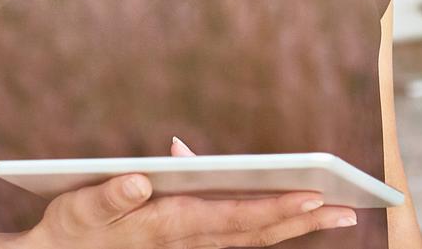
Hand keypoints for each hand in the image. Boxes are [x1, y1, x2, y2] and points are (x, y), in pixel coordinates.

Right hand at [17, 139, 356, 248]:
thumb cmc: (71, 227)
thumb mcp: (79, 208)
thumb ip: (110, 196)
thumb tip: (141, 179)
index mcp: (168, 225)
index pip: (234, 218)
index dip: (275, 207)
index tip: (313, 194)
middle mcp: (188, 238)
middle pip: (257, 231)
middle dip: (304, 220)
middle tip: (350, 209)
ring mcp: (192, 243)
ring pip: (255, 236)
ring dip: (297, 225)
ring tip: (338, 211)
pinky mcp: (190, 238)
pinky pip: (240, 234)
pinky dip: (272, 222)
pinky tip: (295, 207)